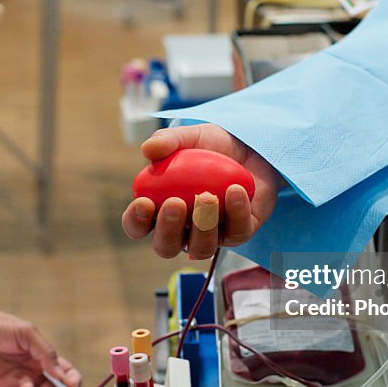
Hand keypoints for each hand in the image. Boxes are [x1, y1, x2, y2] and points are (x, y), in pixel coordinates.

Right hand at [122, 125, 283, 258]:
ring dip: (202, 226)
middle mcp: (182, 230)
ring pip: (201, 248)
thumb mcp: (188, 137)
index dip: (136, 220)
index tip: (143, 202)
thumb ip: (167, 140)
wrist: (251, 148)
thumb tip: (148, 149)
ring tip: (207, 196)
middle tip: (175, 202)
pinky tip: (235, 190)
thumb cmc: (211, 147)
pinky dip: (236, 212)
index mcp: (159, 211)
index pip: (138, 226)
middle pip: (166, 246)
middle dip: (168, 229)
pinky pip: (236, 233)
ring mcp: (211, 236)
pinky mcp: (239, 233)